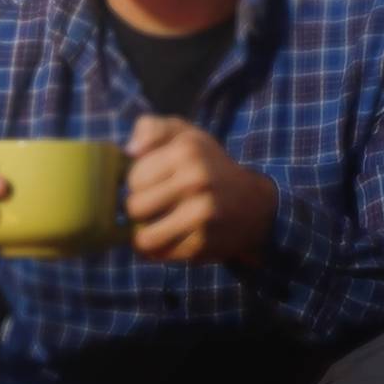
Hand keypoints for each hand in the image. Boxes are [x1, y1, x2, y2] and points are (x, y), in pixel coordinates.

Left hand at [124, 115, 278, 264]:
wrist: (253, 203)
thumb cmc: (207, 165)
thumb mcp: (185, 135)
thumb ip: (152, 129)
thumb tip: (130, 150)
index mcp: (187, 150)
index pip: (134, 178)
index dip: (138, 182)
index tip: (154, 182)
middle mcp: (196, 181)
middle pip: (134, 208)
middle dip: (139, 209)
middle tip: (156, 205)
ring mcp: (201, 215)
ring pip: (143, 238)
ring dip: (144, 234)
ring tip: (156, 224)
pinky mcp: (203, 245)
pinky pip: (160, 254)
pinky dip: (161, 249)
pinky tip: (173, 237)